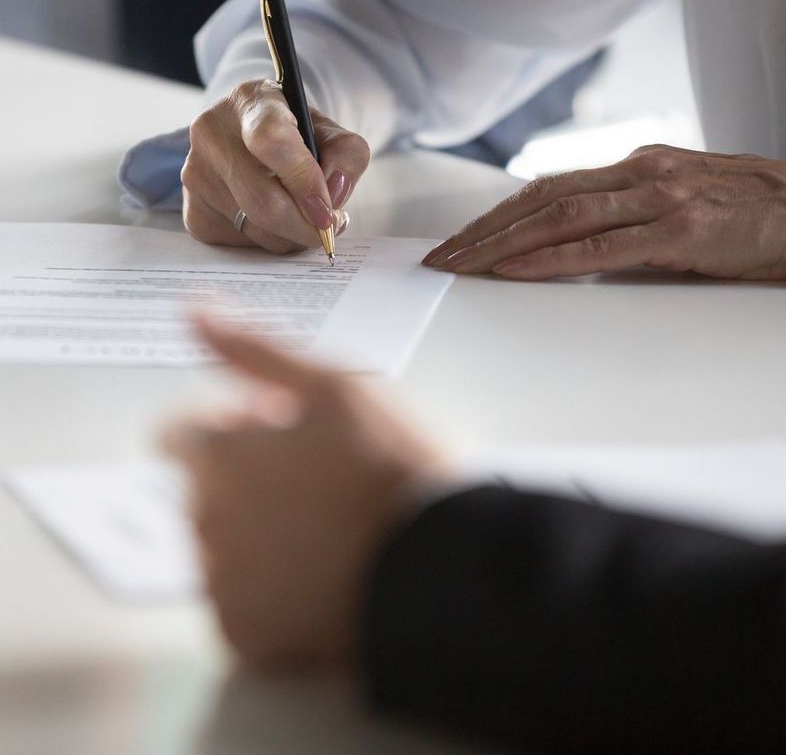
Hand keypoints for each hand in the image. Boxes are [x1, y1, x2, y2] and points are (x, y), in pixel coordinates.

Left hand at [162, 314, 446, 667]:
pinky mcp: (248, 638)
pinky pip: (242, 602)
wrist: (445, 565)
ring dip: (256, 527)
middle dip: (245, 473)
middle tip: (319, 472)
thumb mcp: (334, 387)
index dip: (232, 422)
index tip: (281, 426)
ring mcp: (224, 587)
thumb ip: (254, 350)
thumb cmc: (394, 464)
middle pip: (202, 487)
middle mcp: (205, 523)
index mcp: (220, 457)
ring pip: (220, 544)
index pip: (179, 431)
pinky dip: (271, 586)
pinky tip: (326, 571)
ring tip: (330, 523)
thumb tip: (193, 308)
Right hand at [181, 79, 369, 252]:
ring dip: (293, 236)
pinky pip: (243, 245)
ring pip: (257, 230)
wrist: (253, 140)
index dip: (304, 182)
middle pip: (264, 201)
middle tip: (329, 226)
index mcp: (250, 101)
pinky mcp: (193, 211)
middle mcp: (211, 133)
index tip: (327, 211)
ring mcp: (196, 174)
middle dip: (306, 226)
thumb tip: (333, 194)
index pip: (271, 140)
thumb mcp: (331, 132)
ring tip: (305, 216)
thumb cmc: (297, 136)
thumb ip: (348, 156)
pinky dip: (271, 242)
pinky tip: (277, 221)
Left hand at [423, 144, 785, 280]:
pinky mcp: (682, 231)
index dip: (499, 214)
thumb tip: (580, 246)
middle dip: (484, 231)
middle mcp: (640, 173)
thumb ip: (634, 216)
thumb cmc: (757, 212)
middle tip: (442, 258)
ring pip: (560, 217)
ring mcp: (660, 197)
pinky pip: (602, 245)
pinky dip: (552, 259)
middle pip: (541, 198)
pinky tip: (518, 272)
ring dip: (503, 245)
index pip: (550, 187)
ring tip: (462, 268)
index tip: (462, 240)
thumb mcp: (687, 202)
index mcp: (639, 165)